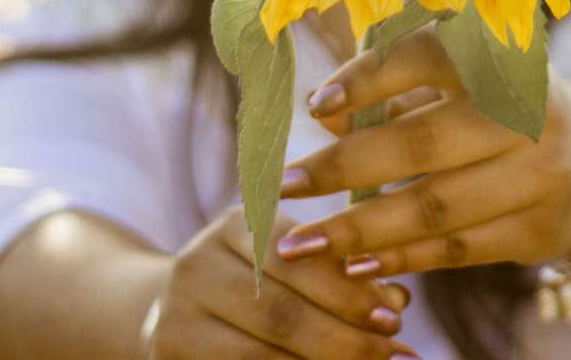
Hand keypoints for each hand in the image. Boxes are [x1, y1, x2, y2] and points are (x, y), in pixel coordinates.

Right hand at [147, 204, 417, 358]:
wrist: (174, 309)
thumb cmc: (257, 280)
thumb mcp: (291, 260)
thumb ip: (340, 272)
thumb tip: (399, 298)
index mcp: (236, 224)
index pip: (299, 259)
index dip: (349, 290)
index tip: (396, 314)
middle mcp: (198, 263)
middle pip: (281, 312)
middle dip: (344, 337)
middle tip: (392, 351)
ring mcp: (176, 317)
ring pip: (261, 355)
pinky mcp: (170, 357)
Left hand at [275, 28, 570, 276]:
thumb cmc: (494, 106)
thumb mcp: (453, 82)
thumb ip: (392, 91)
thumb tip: (325, 114)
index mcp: (500, 55)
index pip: (424, 57)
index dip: (367, 79)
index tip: (313, 106)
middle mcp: (528, 112)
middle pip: (420, 144)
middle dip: (342, 168)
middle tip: (283, 184)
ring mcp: (541, 174)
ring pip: (434, 208)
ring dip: (359, 229)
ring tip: (301, 243)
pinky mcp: (541, 230)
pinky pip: (457, 249)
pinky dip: (399, 258)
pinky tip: (352, 264)